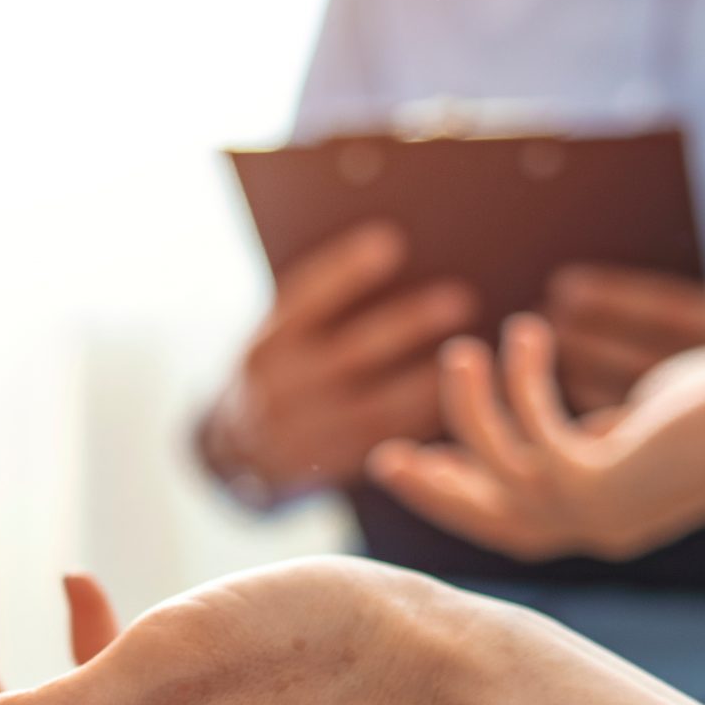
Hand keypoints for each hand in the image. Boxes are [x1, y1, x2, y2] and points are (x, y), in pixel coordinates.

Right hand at [207, 222, 478, 498]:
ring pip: (380, 404)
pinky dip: (424, 418)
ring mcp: (309, 431)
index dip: (344, 271)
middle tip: (459, 299)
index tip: (389, 241)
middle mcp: (283, 388)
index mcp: (264, 346)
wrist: (235, 455)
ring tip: (469, 352)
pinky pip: (389, 440)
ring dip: (430, 378)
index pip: (303, 299)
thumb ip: (314, 309)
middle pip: (353, 351)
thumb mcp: (273, 339)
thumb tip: (387, 253)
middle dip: (408, 324)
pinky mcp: (336, 463)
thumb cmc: (273, 374)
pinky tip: (457, 395)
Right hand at [363, 314, 704, 561]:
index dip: (461, 498)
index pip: (511, 522)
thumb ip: (600, 434)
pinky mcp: (603, 479)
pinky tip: (525, 334)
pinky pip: (533, 432)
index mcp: (604, 521)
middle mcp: (593, 528)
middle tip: (383, 458)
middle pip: (488, 519)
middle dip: (434, 490)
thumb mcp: (645, 425)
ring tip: (458, 351)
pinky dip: (519, 383)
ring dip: (470, 412)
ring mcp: (597, 511)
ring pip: (500, 473)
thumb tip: (566, 424)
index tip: (422, 465)